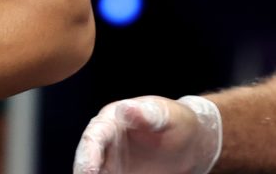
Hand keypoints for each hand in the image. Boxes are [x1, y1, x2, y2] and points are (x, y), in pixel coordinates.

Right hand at [74, 96, 221, 173]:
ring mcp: (112, 162)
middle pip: (87, 160)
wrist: (192, 143)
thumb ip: (147, 113)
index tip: (88, 172)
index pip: (93, 137)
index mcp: (111, 121)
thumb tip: (125, 108)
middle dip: (84, 172)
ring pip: (96, 173)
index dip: (87, 155)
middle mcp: (106, 142)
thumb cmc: (178, 123)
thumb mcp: (166, 116)